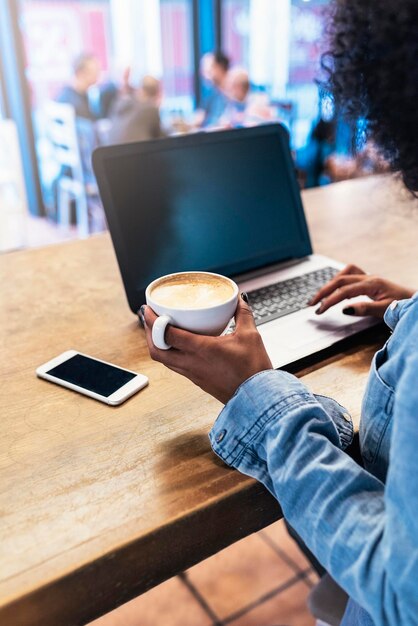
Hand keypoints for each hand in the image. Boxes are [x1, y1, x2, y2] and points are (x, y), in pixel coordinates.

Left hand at [142, 297, 272, 403]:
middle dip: (149, 334)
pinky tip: (180, 347)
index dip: (153, 321)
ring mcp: (193, 375)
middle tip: (150, 320)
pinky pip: (176, 367)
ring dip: (158, 346)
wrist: (257, 398)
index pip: (166, 334)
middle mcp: (191, 363)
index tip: (148, 310)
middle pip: (156, 350)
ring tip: (161, 332)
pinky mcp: (198, 381)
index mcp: (200, 349)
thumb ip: (243, 314)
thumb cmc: (253, 370)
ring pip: (164, 361)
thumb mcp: (250, 335)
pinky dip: (170, 355)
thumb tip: (239, 300)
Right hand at [309, 264, 414, 317]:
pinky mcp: (369, 281)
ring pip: (344, 274)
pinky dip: (340, 280)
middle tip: (311, 303)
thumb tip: (345, 309)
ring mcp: (369, 278)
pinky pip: (350, 275)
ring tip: (321, 295)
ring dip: (330, 283)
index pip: (344, 291)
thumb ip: (364, 309)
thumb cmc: (403, 306)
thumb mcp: (385, 310)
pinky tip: (336, 289)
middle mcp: (369, 278)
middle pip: (339, 280)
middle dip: (323, 291)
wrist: (414, 302)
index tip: (319, 310)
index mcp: (372, 284)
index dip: (329, 300)